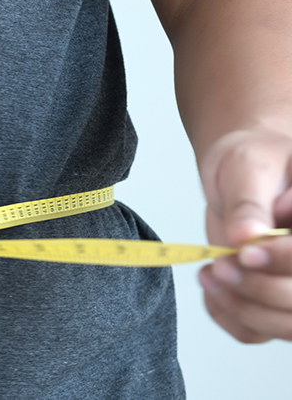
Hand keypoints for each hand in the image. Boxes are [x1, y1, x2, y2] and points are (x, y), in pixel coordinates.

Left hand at [198, 128, 291, 342]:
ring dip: (243, 308)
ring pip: (287, 325)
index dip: (283, 259)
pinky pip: (259, 332)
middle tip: (220, 264)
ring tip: (210, 275)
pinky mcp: (275, 299)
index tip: (245, 250)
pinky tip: (211, 290)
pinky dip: (230, 318)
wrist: (240, 171)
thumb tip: (248, 233)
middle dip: (260, 288)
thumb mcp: (248, 166)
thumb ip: (249, 202)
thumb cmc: (252, 161)